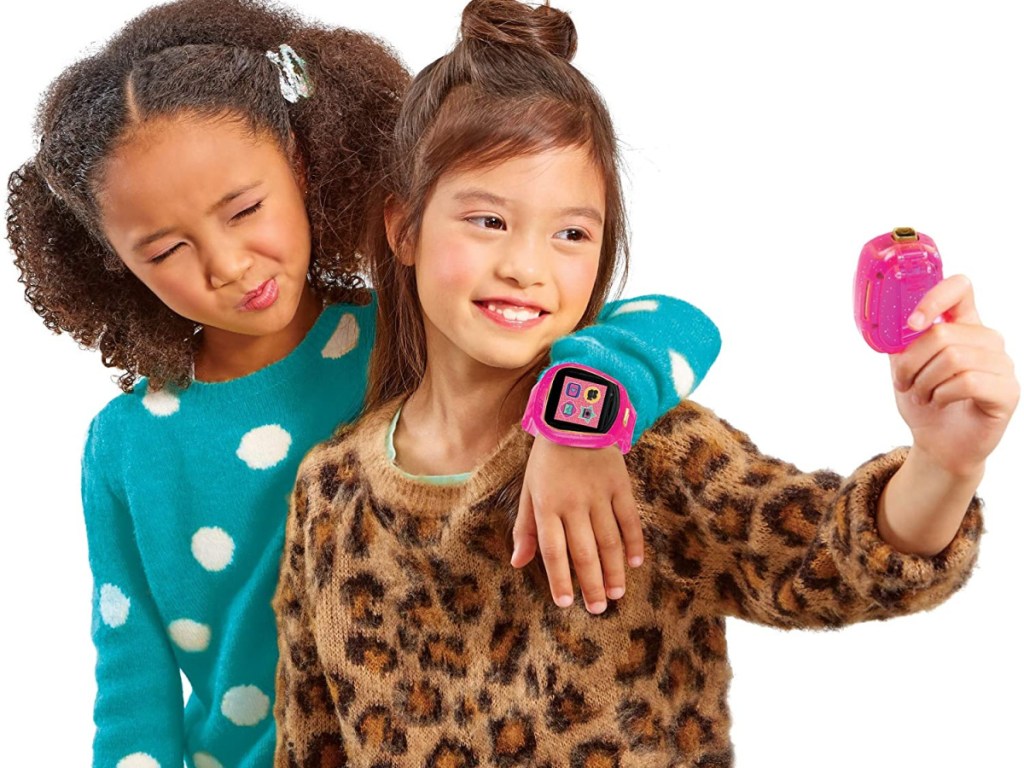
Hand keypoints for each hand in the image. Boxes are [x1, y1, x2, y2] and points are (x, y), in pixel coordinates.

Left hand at [514, 436, 643, 613]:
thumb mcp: (528, 489)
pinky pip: (629, 519)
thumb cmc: (547, 460)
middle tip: (598, 609)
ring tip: (617, 594)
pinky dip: (634, 543)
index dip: (559, 579)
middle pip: (584, 552)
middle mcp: (573, 503)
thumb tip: (517, 563)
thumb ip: (525, 528)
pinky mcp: (621, 485)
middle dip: (591, 584)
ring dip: (614, 570)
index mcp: (547, 505)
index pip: (553, 551)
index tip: (565, 603)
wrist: (575, 419)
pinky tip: (635, 563)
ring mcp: (599, 494)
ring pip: (609, 541)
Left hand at [890, 274, 1018, 476]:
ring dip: (924, 381)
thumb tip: (891, 322)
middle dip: (912, 361)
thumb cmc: (924, 401)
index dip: (934, 298)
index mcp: (964, 325)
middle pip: (944, 333)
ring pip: (953, 357)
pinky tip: (940, 401)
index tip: (912, 322)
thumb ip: (901, 341)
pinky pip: (968, 381)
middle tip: (905, 381)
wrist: (938, 443)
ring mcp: (1002, 365)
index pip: (960, 288)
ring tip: (922, 394)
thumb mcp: (904, 366)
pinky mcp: (1007, 391)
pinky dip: (942, 394)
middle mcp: (987, 340)